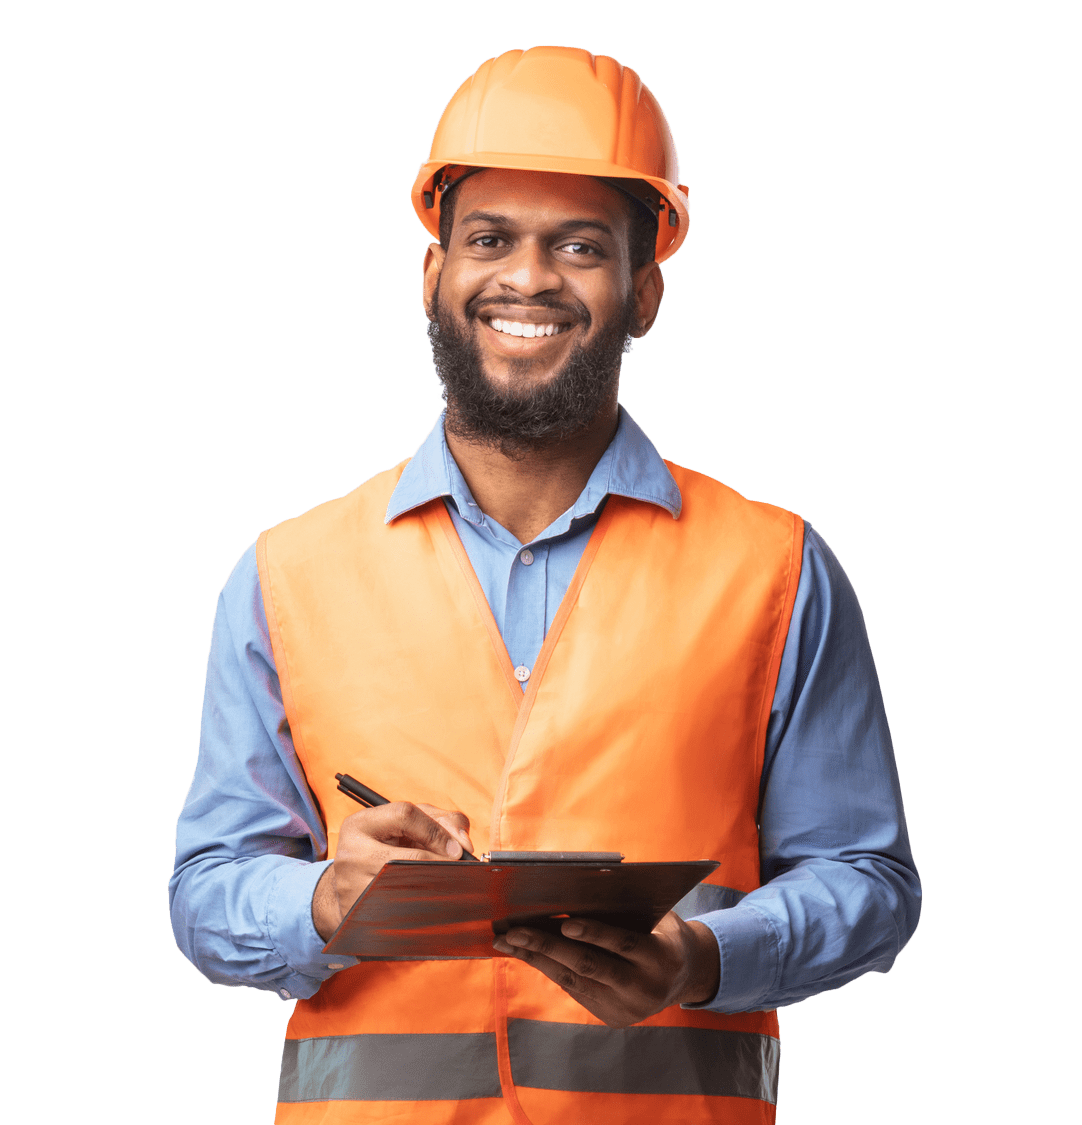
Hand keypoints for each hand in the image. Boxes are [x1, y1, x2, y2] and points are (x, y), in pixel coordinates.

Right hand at [312, 802, 473, 939]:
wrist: (347, 889)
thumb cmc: (384, 849)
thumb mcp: (404, 826)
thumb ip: (439, 821)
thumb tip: (464, 843)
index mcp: (359, 824)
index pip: (405, 814)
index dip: (437, 830)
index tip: (457, 848)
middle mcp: (351, 854)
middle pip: (411, 856)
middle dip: (443, 863)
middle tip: (459, 869)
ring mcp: (353, 887)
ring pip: (411, 888)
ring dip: (438, 886)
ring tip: (449, 884)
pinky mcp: (360, 916)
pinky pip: (404, 912)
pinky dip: (424, 906)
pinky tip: (432, 902)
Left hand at [492, 911, 719, 1027]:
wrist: (684, 977)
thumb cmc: (664, 933)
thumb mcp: (658, 919)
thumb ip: (628, 912)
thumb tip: (578, 890)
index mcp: (661, 957)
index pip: (624, 943)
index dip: (595, 934)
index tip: (566, 925)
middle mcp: (643, 988)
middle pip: (589, 966)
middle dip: (547, 947)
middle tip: (514, 931)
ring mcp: (625, 1008)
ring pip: (574, 981)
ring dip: (537, 959)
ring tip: (508, 941)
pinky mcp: (610, 1017)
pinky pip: (573, 990)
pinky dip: (548, 969)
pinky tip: (526, 953)